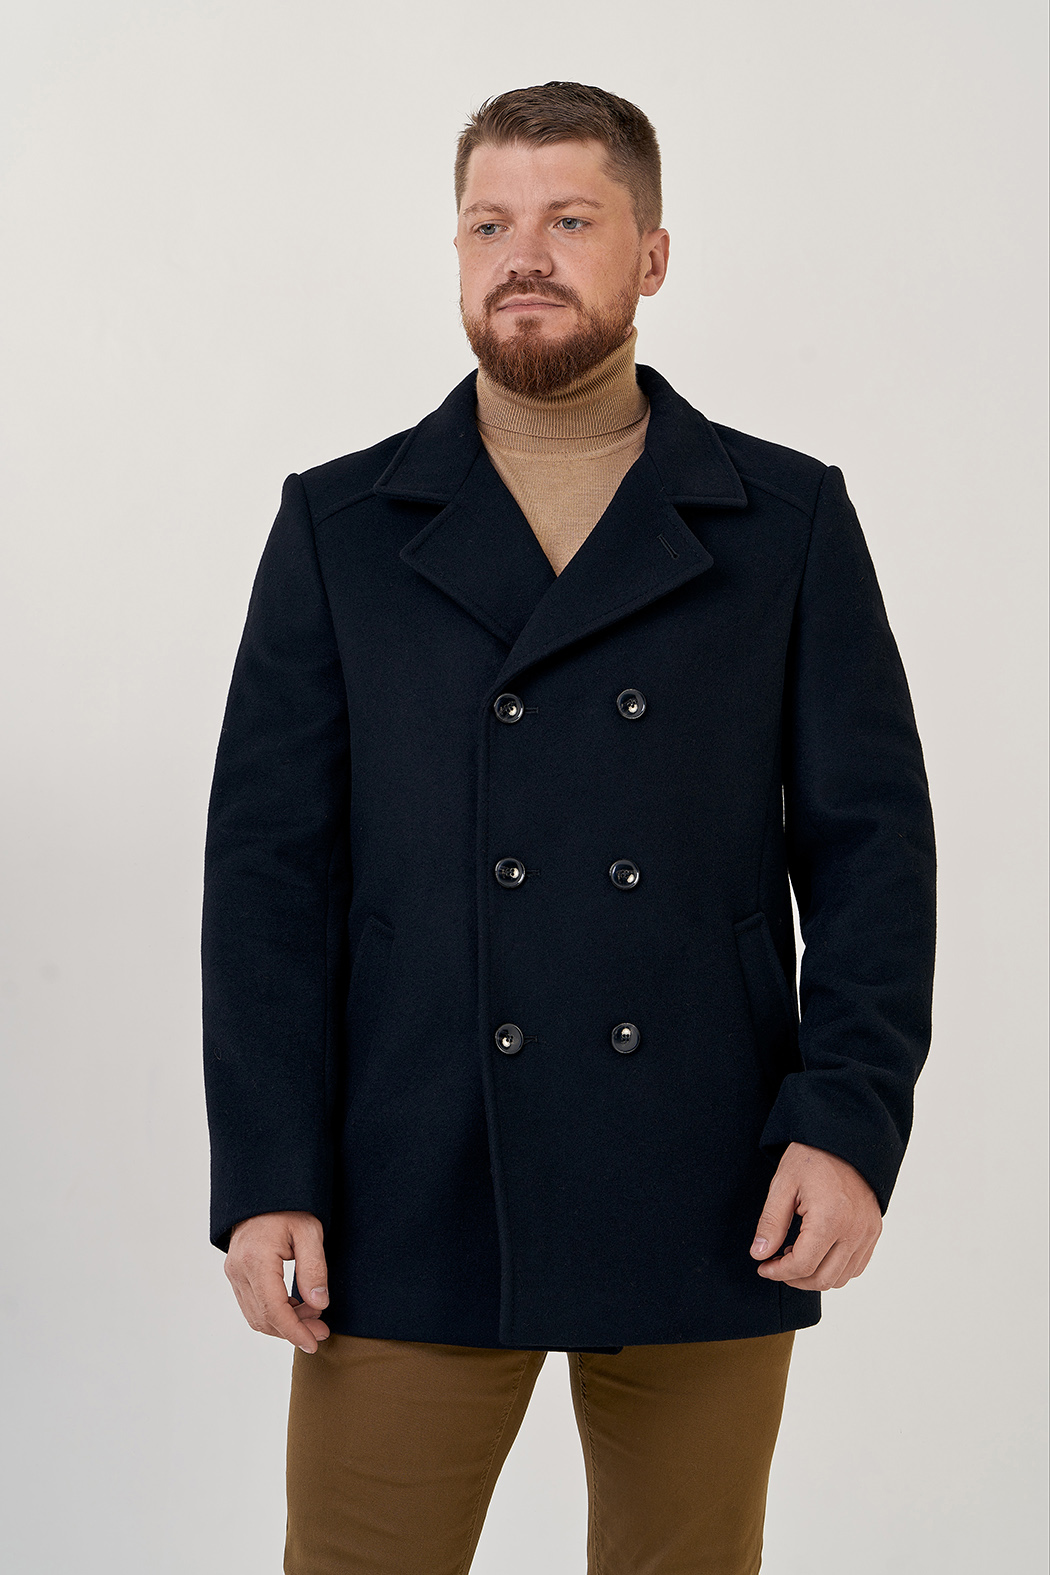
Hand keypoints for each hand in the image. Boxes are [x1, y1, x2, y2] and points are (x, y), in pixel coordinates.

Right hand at [225, 1211, 329, 1352]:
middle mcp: (238, 1270)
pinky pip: (252, 1303)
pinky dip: (274, 1312)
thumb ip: (314, 1268)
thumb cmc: (289, 1206)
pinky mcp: (236, 1272)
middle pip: (263, 1317)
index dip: (295, 1331)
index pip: (274, 1310)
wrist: (264, 1189)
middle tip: (322, 1330)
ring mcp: (233, 1272)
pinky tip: (297, 1307)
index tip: (313, 1343)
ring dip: (284, 1323)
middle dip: (293, 1329)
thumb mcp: (309, 1231)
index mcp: (255, 1260)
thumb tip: (319, 1304)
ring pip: (256, 1314)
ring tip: (314, 1318)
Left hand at [750, 1142, 881, 1290]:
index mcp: (830, 1219)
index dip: (778, 1272)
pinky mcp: (874, 1231)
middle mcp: (854, 1231)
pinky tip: (817, 1252)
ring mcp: (868, 1233)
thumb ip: (770, 1223)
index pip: (803, 1265)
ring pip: (841, 1278)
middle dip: (794, 1278)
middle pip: (822, 1279)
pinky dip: (835, 1269)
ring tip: (795, 1253)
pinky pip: (856, 1267)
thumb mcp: (783, 1185)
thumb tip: (759, 1255)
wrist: (844, 1138)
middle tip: (775, 1262)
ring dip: (814, 1276)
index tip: (763, 1266)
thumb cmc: (811, 1157)